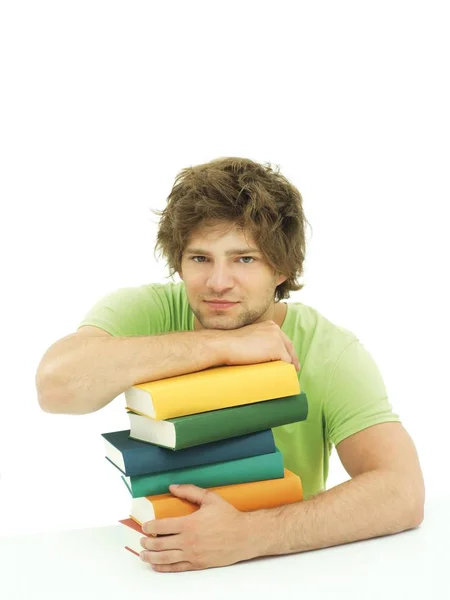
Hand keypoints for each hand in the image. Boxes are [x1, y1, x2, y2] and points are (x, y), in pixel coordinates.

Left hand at [139, 484, 254, 571]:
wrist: (244, 536)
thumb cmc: (228, 516)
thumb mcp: (210, 498)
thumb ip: (190, 491)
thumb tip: (172, 487)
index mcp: (189, 523)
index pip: (162, 526)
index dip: (150, 527)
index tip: (145, 526)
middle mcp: (188, 541)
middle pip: (160, 543)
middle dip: (148, 542)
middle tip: (142, 540)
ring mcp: (193, 554)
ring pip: (166, 558)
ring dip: (151, 556)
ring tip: (144, 554)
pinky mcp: (198, 564)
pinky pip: (177, 567)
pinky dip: (164, 567)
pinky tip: (157, 565)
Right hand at [218, 320, 299, 370]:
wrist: (224, 344)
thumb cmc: (230, 343)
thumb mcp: (248, 338)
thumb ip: (258, 342)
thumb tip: (260, 353)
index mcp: (269, 325)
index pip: (283, 339)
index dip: (287, 351)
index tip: (289, 360)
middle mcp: (275, 329)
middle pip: (289, 347)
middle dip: (292, 359)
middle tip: (294, 369)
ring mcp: (277, 339)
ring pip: (288, 356)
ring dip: (288, 367)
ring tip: (287, 376)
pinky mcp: (277, 350)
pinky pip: (286, 363)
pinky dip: (285, 371)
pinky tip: (284, 377)